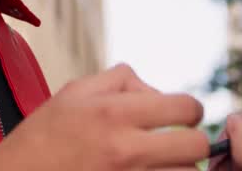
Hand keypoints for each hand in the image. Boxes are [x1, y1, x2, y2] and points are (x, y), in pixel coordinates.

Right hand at [0, 63, 208, 170]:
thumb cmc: (44, 135)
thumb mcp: (74, 92)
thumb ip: (120, 80)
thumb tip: (156, 90)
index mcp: (113, 113)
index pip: (185, 107)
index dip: (189, 109)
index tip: (180, 115)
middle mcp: (125, 149)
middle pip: (198, 145)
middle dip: (193, 142)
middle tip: (178, 142)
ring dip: (181, 168)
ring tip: (164, 163)